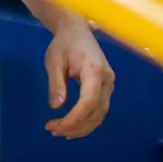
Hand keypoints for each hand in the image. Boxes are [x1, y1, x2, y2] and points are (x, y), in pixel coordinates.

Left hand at [42, 17, 113, 138]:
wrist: (77, 30)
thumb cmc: (64, 43)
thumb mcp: (54, 61)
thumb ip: (56, 83)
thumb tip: (56, 106)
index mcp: (95, 71)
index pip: (89, 101)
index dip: (75, 118)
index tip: (57, 126)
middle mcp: (107, 81)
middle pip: (96, 112)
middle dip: (76, 126)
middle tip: (53, 130)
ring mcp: (109, 85)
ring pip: (100, 114)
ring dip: (81, 127)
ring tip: (60, 131)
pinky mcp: (106, 88)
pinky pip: (99, 109)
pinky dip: (86, 120)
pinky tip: (72, 126)